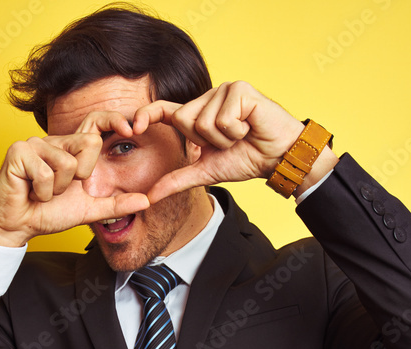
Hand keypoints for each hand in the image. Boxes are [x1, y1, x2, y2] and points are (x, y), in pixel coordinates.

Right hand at [0, 113, 149, 246]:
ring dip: (57, 189)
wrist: (17, 226)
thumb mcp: (89, 210)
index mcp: (70, 149)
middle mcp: (54, 141)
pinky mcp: (18, 151)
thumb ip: (116, 204)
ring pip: (67, 164)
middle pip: (89, 144)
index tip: (132, 131)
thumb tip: (147, 201)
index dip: (114, 120)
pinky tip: (30, 192)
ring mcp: (35, 143)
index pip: (96, 123)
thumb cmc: (47, 214)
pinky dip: (41, 192)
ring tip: (42, 192)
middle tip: (60, 189)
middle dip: (80, 176)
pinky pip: (45, 173)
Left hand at [132, 81, 323, 202]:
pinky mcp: (239, 89)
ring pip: (203, 121)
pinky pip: (223, 118)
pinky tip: (250, 127)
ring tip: (242, 135)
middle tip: (229, 142)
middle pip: (184, 120)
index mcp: (197, 114)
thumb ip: (177, 180)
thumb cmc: (246, 159)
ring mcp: (223, 90)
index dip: (146, 115)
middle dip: (206, 141)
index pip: (164, 111)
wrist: (278, 157)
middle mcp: (207, 98)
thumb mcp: (205, 172)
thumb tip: (149, 197)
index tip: (132, 128)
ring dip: (224, 138)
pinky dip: (237, 131)